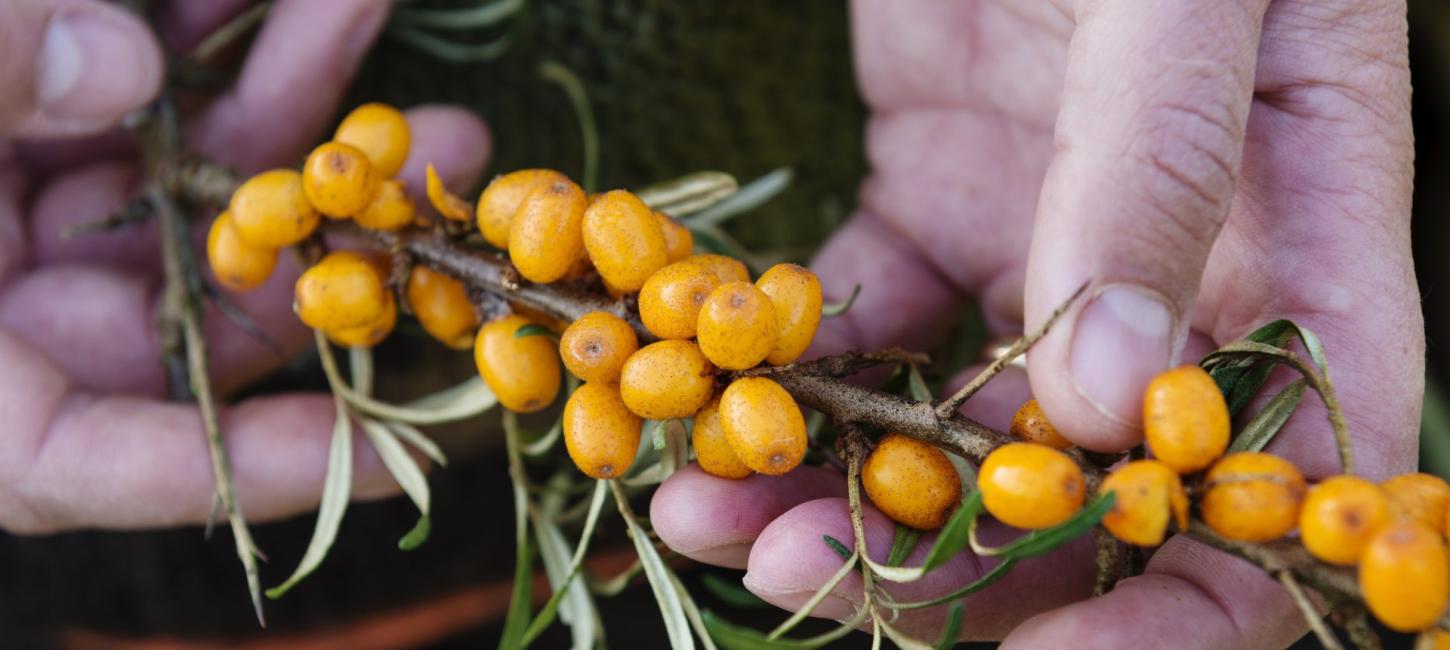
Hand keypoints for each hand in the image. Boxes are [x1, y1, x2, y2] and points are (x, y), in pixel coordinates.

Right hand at [0, 0, 489, 533]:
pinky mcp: (47, 132)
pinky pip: (155, 94)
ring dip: (298, 90)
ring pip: (203, 175)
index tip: (394, 452)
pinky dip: (214, 36)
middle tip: (451, 148)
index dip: (257, 466)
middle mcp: (20, 307)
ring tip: (370, 9)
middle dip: (343, 210)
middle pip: (212, 291)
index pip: (102, 463)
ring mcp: (39, 219)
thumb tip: (118, 63)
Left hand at [652, 0, 1420, 645]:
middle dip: (946, 563)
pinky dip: (786, 368)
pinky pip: (865, 319)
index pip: (1294, 476)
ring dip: (829, 483)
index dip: (1191, 608)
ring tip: (702, 510)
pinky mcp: (933, 197)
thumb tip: (1114, 407)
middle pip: (1091, 490)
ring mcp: (1046, 243)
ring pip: (955, 422)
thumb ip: (1161, 176)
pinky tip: (702, 390)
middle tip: (788, 573)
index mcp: (1303, 237)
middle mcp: (1181, 268)